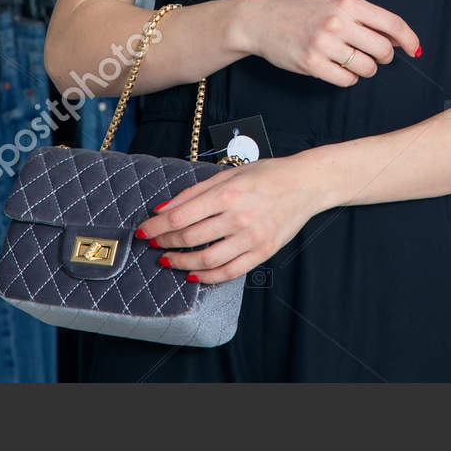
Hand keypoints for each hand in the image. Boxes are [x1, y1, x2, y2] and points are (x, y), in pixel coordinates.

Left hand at [134, 156, 326, 283]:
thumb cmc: (266, 174)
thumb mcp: (228, 173)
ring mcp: (252, 237)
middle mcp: (238, 217)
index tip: (144, 231)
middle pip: (189, 238)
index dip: (157, 227)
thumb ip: (194, 192)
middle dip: (164, 243)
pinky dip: (208, 277)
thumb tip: (162, 209)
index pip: (180, 217)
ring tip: (169, 260)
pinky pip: (229, 272)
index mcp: (227, 193)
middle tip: (153, 244)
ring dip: (181, 263)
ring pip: (206, 260)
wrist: (305, 184)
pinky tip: (194, 274)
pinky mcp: (263, 252)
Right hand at [240, 0, 420, 86]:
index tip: (414, 50)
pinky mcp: (311, 63)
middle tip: (374, 56)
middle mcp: (338, 22)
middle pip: (383, 50)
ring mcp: (324, 43)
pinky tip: (338, 69)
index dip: (408, 39)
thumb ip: (366, 18)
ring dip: (365, 69)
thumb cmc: (305, 13)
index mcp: (348, 4)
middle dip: (384, 58)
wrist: (264, 20)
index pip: (392, 23)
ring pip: (367, 68)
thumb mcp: (337, 5)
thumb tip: (399, 38)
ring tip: (351, 61)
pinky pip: (346, 80)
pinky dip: (348, 78)